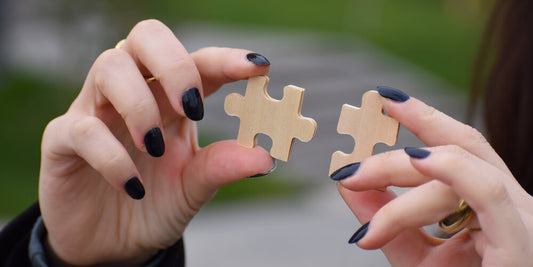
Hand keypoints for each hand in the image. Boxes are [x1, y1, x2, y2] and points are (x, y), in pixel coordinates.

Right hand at [39, 19, 274, 265]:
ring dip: (140, 104)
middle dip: (175, 64)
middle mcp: (135, 93)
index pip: (199, 62)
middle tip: (193, 106)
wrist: (110, 244)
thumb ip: (222, 167)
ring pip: (110, 66)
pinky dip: (111, 157)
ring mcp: (96, 111)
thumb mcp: (193, 188)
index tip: (259, 65)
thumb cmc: (155, 204)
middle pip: (147, 38)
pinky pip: (82, 129)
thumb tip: (265, 156)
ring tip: (155, 147)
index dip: (228, 58)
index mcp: (172, 100)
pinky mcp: (63, 139)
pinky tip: (132, 187)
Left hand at [334, 87, 532, 265]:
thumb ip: (382, 219)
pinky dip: (449, 170)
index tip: (385, 99)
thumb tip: (344, 182)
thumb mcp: (411, 255)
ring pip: (458, 166)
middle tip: (344, 168)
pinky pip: (485, 190)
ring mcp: (521, 219)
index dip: (426, 118)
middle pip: (455, 150)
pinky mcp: (520, 242)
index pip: (461, 147)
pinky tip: (415, 163)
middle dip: (393, 152)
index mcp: (490, 205)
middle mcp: (512, 204)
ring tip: (353, 182)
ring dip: (398, 171)